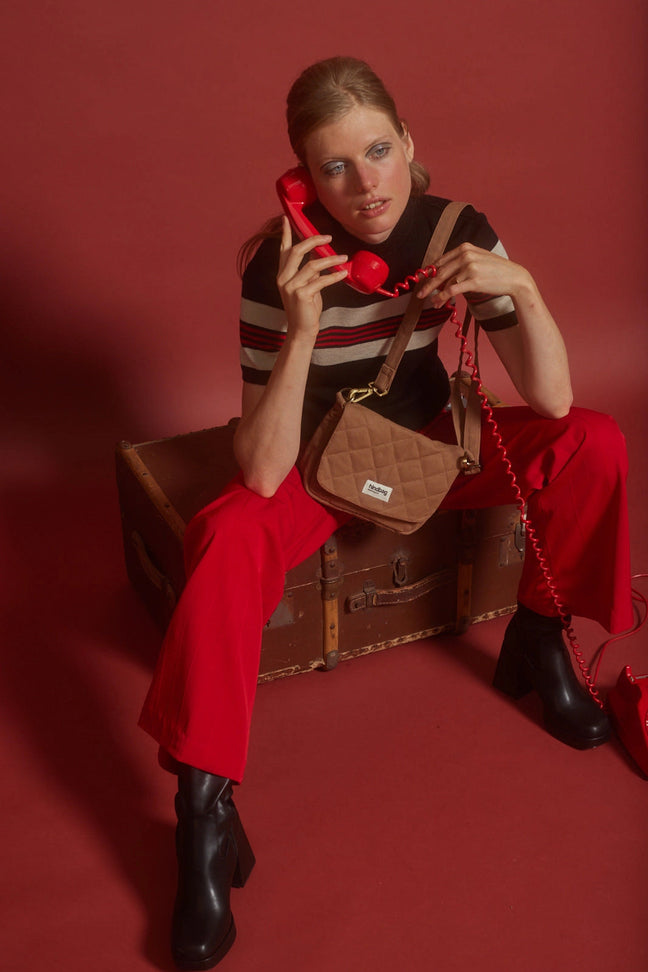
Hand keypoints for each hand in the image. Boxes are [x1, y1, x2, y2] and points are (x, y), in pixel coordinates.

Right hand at [276, 217, 348, 341]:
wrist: (302, 330)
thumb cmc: (306, 308)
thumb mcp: (308, 285)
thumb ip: (310, 270)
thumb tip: (319, 255)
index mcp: (282, 274)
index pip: (283, 250)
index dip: (286, 234)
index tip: (286, 218)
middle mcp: (283, 278)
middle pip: (297, 251)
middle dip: (313, 241)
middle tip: (328, 237)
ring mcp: (290, 287)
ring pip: (312, 265)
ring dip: (330, 260)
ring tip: (344, 258)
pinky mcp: (300, 295)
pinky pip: (320, 280)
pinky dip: (334, 276)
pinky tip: (343, 273)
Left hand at [416, 242, 530, 306]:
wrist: (514, 277)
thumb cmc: (495, 270)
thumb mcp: (478, 259)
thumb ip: (461, 262)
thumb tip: (442, 275)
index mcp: (465, 247)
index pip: (441, 260)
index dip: (430, 272)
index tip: (422, 281)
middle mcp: (466, 254)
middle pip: (440, 271)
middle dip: (428, 284)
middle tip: (420, 294)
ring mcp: (469, 266)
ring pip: (445, 282)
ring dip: (436, 295)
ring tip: (432, 303)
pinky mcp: (473, 280)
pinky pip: (452, 290)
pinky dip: (443, 298)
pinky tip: (439, 303)